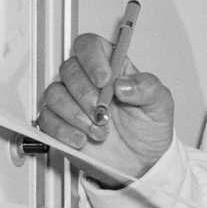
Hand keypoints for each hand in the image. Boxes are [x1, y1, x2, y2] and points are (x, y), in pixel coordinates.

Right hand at [35, 0, 175, 184]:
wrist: (141, 161)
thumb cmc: (148, 127)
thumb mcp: (160, 104)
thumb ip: (147, 87)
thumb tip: (124, 83)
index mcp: (111, 67)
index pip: (89, 45)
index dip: (92, 59)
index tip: (104, 79)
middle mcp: (87, 81)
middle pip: (69, 69)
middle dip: (86, 94)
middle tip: (104, 112)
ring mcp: (70, 102)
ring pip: (54, 94)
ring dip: (76, 115)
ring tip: (100, 130)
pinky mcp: (59, 124)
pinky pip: (47, 119)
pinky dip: (64, 130)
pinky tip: (82, 138)